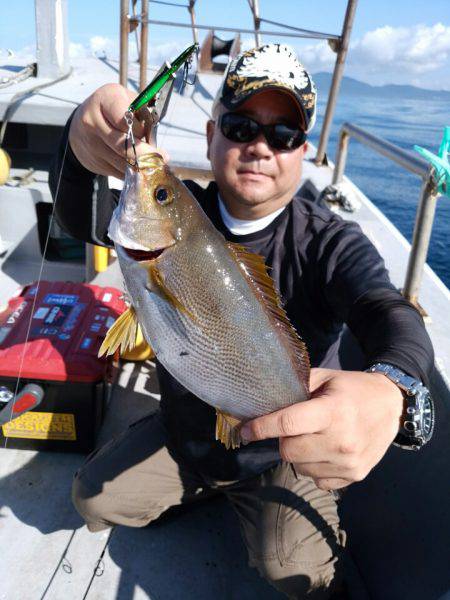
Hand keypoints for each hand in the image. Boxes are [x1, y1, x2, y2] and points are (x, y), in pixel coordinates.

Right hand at [69, 83, 168, 177]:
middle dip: (147, 153)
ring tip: (155, 163)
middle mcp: (93, 122)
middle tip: (162, 157)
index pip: (124, 119)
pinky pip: (120, 173)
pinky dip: (134, 173)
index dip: (140, 130)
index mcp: (104, 100)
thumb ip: (142, 113)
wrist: (80, 129)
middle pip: (124, 145)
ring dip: (142, 166)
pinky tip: (140, 167)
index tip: (151, 135)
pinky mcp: (95, 163)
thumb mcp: (125, 100)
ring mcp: (92, 145)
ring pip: (124, 163)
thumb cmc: (112, 111)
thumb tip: (157, 140)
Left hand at [240, 368, 403, 490]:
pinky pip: (317, 479)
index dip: (260, 428)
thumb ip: (296, 388)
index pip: (287, 424)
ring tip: (312, 437)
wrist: (392, 406)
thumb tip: (263, 400)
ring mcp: (349, 462)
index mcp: (332, 411)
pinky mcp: (355, 476)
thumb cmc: (352, 389)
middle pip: (289, 451)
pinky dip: (313, 467)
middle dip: (282, 439)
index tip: (244, 430)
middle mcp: (341, 440)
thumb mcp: (324, 378)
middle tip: (292, 428)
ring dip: (298, 454)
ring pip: (300, 467)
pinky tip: (324, 450)